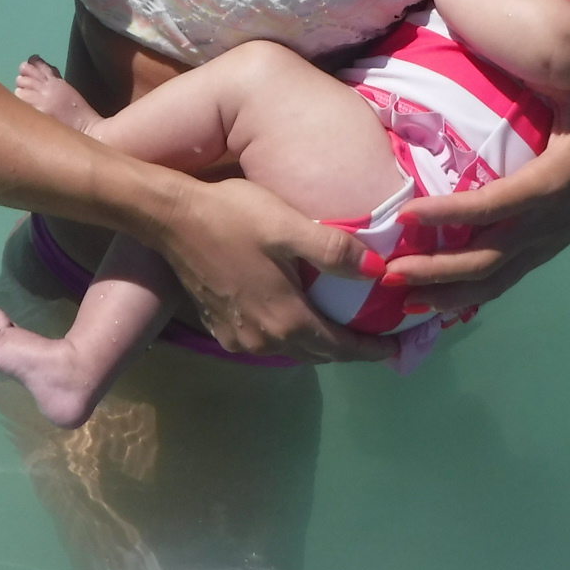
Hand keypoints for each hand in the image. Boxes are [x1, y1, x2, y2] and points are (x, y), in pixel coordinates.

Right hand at [148, 175, 399, 363]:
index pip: (342, 347)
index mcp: (286, 320)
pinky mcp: (221, 327)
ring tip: (346, 325)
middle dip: (351, 348)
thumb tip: (380, 271)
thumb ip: (336, 253)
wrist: (171, 218)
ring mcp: (238, 337)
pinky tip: (300, 315)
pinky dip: (293, 333)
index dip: (373, 349)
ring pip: (294, 348)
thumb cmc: (234, 217)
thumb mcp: (290, 228)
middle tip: (379, 336)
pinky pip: (270, 339)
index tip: (398, 347)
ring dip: (321, 342)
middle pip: (320, 353)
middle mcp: (264, 340)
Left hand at [384, 85, 569, 312]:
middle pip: (486, 259)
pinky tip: (433, 301)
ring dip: (446, 291)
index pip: (495, 206)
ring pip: (493, 280)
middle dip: (436, 269)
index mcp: (554, 183)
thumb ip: (549, 69)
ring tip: (400, 299)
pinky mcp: (541, 251)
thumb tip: (514, 34)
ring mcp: (545, 243)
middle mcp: (547, 223)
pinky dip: (467, 294)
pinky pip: (502, 281)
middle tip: (387, 274)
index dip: (451, 214)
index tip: (408, 216)